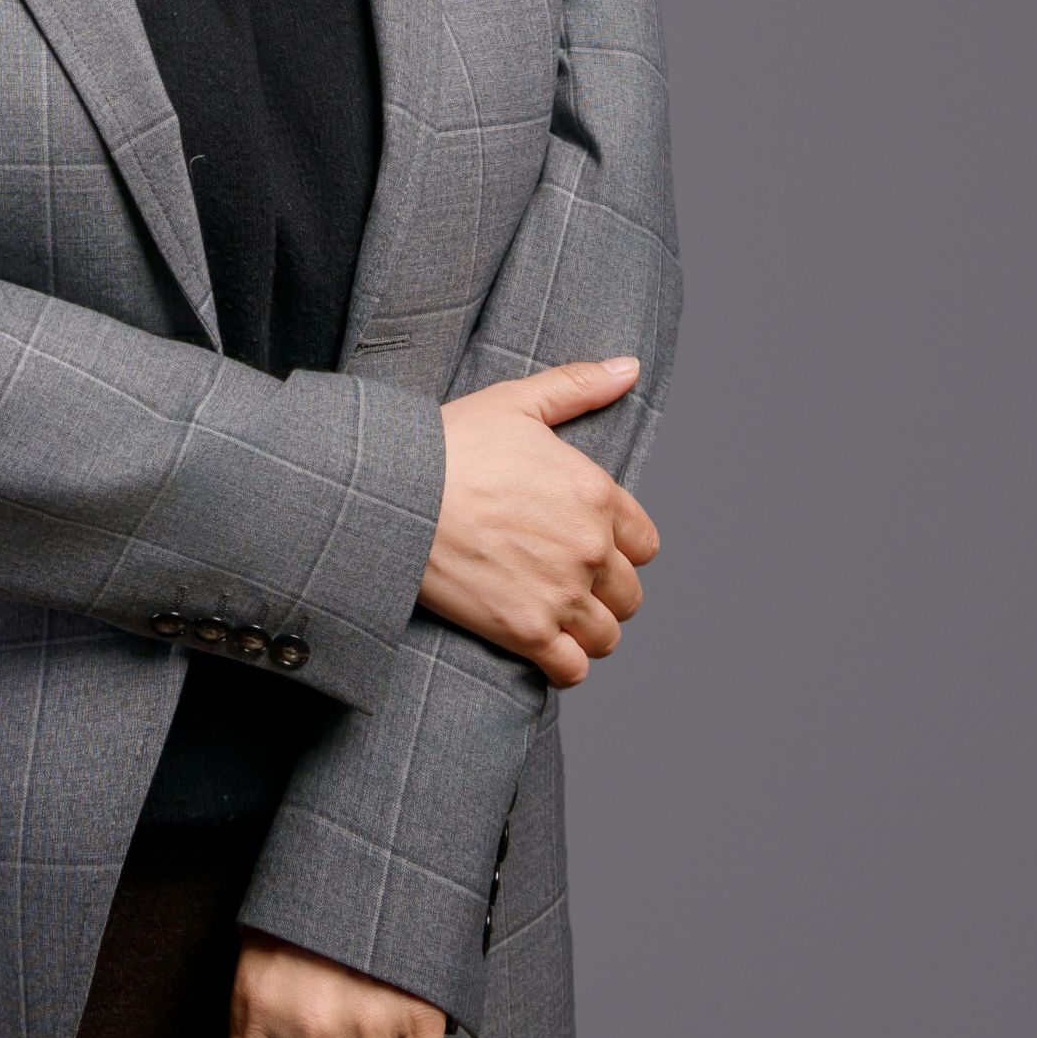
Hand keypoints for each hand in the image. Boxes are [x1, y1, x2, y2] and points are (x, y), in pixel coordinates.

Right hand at [423, 355, 660, 686]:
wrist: (392, 492)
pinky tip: (542, 649)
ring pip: (607, 636)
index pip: (644, 543)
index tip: (587, 547)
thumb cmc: (448, 444)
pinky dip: (562, 666)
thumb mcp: (515, 402)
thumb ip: (578, 386)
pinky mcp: (525, 631)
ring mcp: (560, 593)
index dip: (618, 548)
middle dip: (603, 593)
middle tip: (565, 584)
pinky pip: (571, 669)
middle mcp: (588, 547)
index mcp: (595, 494)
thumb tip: (628, 367)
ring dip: (586, 632)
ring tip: (555, 619)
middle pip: (629, 594)